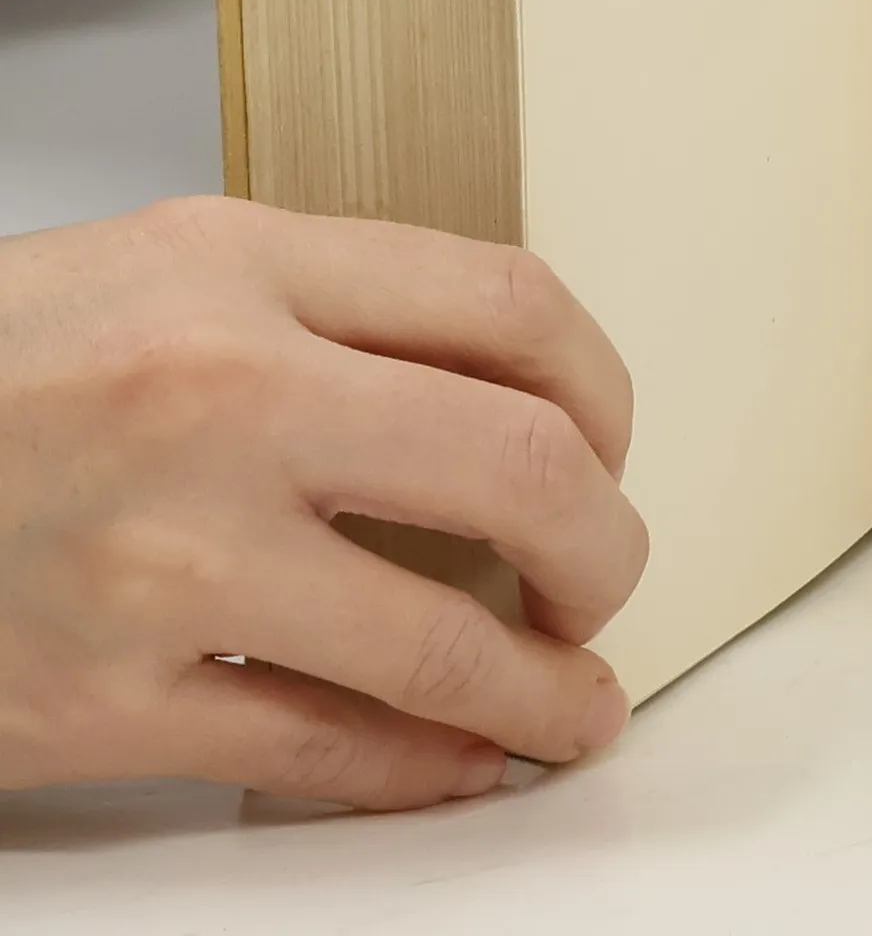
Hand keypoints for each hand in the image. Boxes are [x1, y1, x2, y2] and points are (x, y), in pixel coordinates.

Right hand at [0, 198, 647, 810]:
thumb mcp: (168, 268)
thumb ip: (338, 306)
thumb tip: (509, 386)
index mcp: (239, 268)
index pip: (513, 305)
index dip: (604, 387)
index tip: (609, 441)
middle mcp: (217, 398)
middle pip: (522, 466)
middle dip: (607, 543)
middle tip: (605, 574)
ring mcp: (163, 559)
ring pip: (444, 645)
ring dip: (550, 686)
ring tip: (578, 699)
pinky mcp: (100, 704)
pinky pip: (322, 755)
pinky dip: (427, 767)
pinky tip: (467, 758)